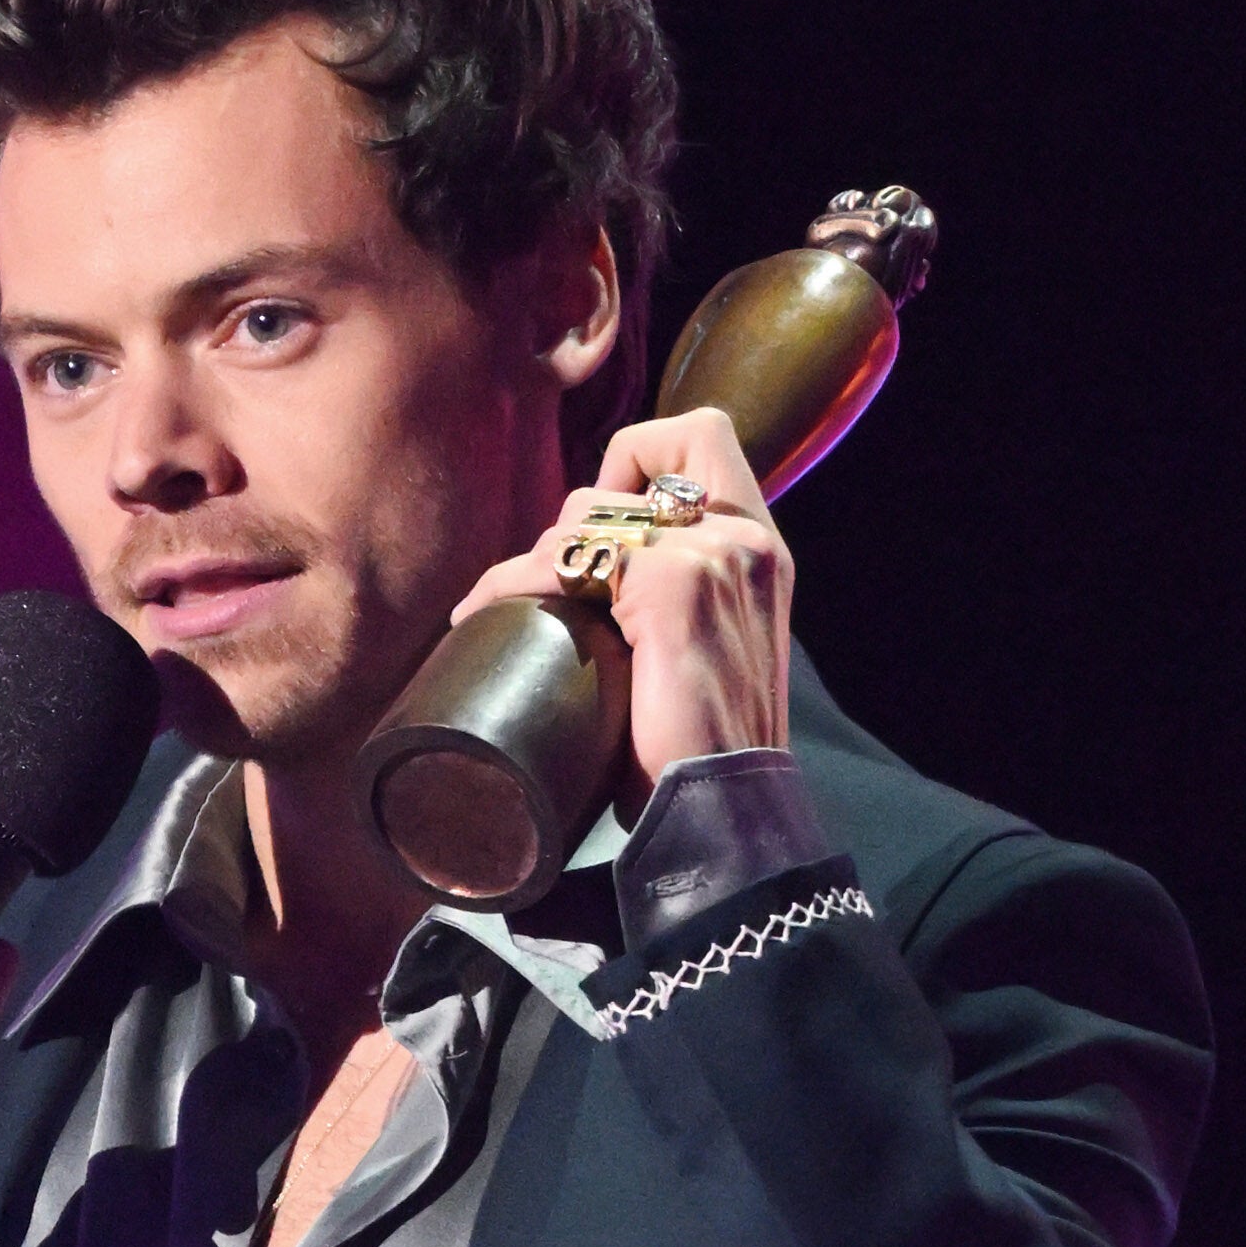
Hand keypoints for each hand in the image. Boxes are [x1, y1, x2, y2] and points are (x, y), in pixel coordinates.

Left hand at [452, 402, 792, 790]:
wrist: (720, 812)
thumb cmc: (695, 750)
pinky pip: (568, 557)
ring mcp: (716, 557)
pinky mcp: (676, 586)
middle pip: (634, 461)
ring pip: (591, 510)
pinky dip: (514, 583)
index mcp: (758, 548)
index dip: (637, 457)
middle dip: (572, 519)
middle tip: (544, 588)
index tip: (599, 528)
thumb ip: (672, 597)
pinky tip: (487, 614)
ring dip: (535, 557)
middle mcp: (748, 538)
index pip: (699, 435)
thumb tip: (588, 582)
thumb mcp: (696, 650)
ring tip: (505, 606)